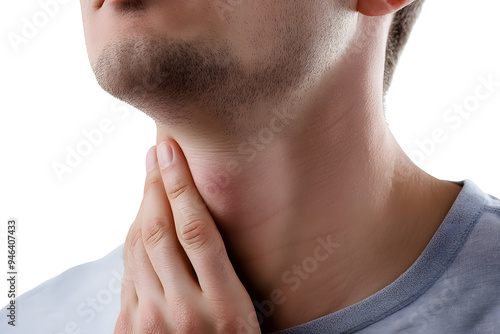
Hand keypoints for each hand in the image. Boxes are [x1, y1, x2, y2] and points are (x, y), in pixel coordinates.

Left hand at [114, 140, 260, 333]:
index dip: (181, 185)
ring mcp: (149, 322)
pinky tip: (143, 220)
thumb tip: (197, 220)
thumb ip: (223, 273)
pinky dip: (134, 237)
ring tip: (151, 177)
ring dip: (142, 206)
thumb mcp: (245, 313)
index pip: (196, 230)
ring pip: (138, 247)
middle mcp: (182, 312)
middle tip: (157, 151)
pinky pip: (127, 270)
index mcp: (224, 307)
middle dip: (156, 184)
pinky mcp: (128, 328)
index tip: (171, 151)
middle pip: (159, 231)